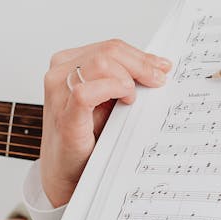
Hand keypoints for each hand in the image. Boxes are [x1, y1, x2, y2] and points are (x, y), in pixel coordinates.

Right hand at [41, 39, 170, 206]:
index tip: (162, 67)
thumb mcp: (107, 101)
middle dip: (141, 64)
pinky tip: (125, 99)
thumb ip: (123, 80)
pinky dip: (112, 89)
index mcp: (69, 64)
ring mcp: (58, 93)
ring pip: (100, 62)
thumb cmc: (85, 137)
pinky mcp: (64, 114)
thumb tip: (157, 67)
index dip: (140, 56)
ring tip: (132, 98)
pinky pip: (86, 91)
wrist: (65, 172)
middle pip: (108, 51)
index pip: (110, 47)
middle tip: (158, 80)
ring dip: (127, 78)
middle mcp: (59, 74)